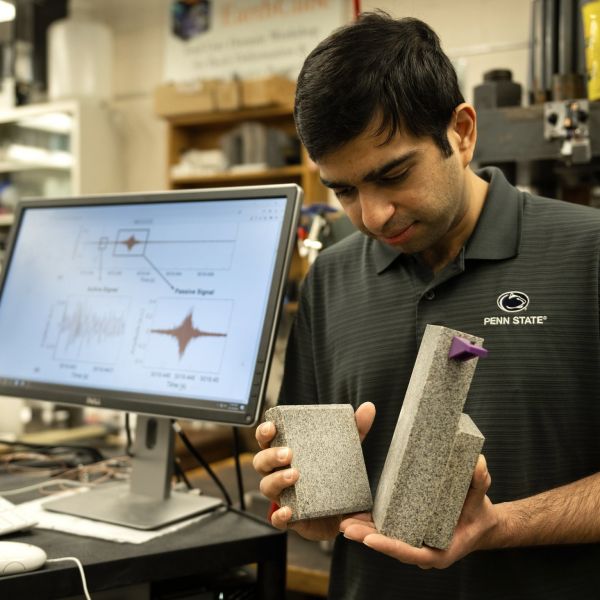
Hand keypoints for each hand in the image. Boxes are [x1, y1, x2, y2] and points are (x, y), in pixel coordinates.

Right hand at [252, 401, 375, 540]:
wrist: (342, 514)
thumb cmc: (333, 475)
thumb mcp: (346, 451)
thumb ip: (356, 430)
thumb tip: (368, 407)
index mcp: (285, 454)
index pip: (267, 440)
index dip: (264, 432)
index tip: (272, 427)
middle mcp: (278, 473)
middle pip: (261, 461)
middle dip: (271, 455)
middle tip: (289, 453)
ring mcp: (282, 496)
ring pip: (267, 487)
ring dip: (277, 480)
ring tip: (295, 475)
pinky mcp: (290, 518)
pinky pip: (276, 519)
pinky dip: (279, 515)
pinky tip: (288, 510)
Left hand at [340, 454, 496, 567]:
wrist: (482, 523)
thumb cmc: (479, 512)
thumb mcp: (481, 496)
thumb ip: (480, 481)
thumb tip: (477, 462)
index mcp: (440, 551)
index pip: (411, 553)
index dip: (390, 547)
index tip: (370, 539)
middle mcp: (424, 551)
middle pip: (392, 547)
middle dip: (368, 539)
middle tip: (347, 527)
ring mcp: (416, 543)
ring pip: (386, 540)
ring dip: (364, 532)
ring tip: (344, 522)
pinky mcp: (410, 532)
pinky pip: (389, 531)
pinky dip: (372, 525)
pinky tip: (355, 515)